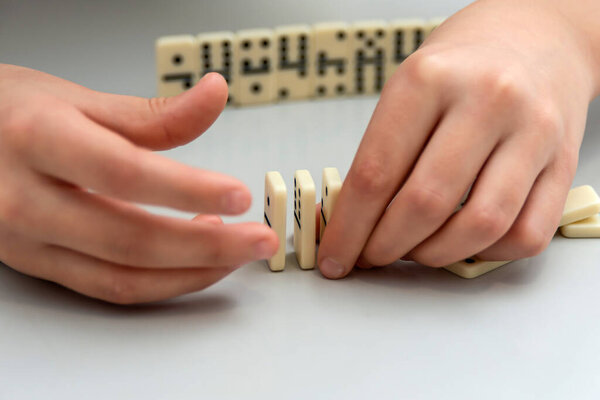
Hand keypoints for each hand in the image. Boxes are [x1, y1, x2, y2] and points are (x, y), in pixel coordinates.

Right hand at [0, 65, 277, 302]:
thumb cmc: (10, 114)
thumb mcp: (76, 99)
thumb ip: (152, 113)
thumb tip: (214, 95)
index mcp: (38, 141)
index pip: (125, 173)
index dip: (187, 189)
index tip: (239, 195)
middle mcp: (26, 199)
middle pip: (130, 239)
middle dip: (207, 246)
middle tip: (258, 239)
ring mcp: (28, 241)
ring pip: (121, 275)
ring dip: (190, 271)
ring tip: (235, 252)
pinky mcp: (38, 265)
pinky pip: (107, 287)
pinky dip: (160, 281)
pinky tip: (194, 261)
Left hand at [318, 0, 595, 277]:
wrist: (534, 38)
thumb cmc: (460, 69)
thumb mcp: (406, 88)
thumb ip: (378, 153)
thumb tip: (348, 221)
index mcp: (429, 79)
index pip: (376, 173)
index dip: (348, 229)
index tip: (336, 257)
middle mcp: (486, 100)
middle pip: (424, 204)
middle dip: (385, 247)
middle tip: (370, 255)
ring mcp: (532, 132)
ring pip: (478, 227)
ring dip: (433, 255)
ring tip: (414, 249)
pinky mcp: (563, 162)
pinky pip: (525, 234)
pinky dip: (485, 254)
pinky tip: (462, 241)